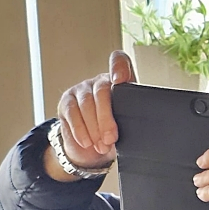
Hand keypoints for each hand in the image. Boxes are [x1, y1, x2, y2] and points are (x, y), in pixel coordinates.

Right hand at [45, 51, 134, 180]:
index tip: (119, 81)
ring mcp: (81, 89)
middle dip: (106, 118)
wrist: (94, 148)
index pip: (119, 61)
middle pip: (101, 91)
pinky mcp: (67, 101)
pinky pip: (72, 113)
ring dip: (94, 129)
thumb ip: (133, 119)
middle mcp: (100, 81)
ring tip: (102, 146)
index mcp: (120, 82)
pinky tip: (87, 142)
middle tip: (111, 139)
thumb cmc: (115, 132)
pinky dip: (80, 131)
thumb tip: (141, 129)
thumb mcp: (128, 125)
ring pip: (86, 104)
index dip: (118, 67)